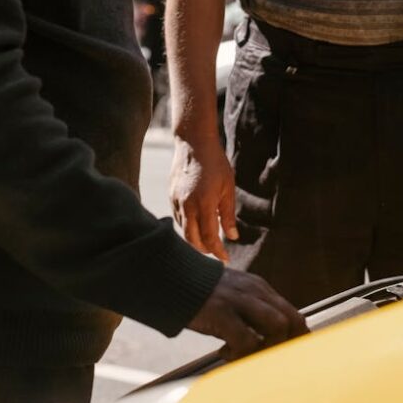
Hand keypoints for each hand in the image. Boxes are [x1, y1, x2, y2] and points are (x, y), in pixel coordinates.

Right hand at [170, 135, 236, 261]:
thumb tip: (232, 237)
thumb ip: (228, 214)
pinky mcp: (170, 197)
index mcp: (204, 203)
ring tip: (207, 241)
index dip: (218, 252)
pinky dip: (188, 226)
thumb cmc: (215, 164)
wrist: (193, 143)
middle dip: (204, 250)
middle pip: (192, 240)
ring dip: (195, 239)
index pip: (209, 238)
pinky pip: (178, 219)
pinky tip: (197, 224)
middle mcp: (187, 205)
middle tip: (216, 252)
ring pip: (183, 231)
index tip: (225, 259)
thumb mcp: (227, 188)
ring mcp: (176, 201)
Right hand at [187, 267, 307, 358]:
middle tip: (270, 360)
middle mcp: (255, 291)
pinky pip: (246, 340)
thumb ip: (251, 310)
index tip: (290, 356)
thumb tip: (263, 338)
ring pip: (277, 326)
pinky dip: (241, 353)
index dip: (296, 338)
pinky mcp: (223, 312)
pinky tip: (225, 352)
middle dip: (288, 345)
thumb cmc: (203, 293)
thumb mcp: (234, 296)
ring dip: (267, 348)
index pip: (292, 314)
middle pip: (292, 319)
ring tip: (247, 355)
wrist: (174, 278)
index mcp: (259, 288)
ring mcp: (240, 300)